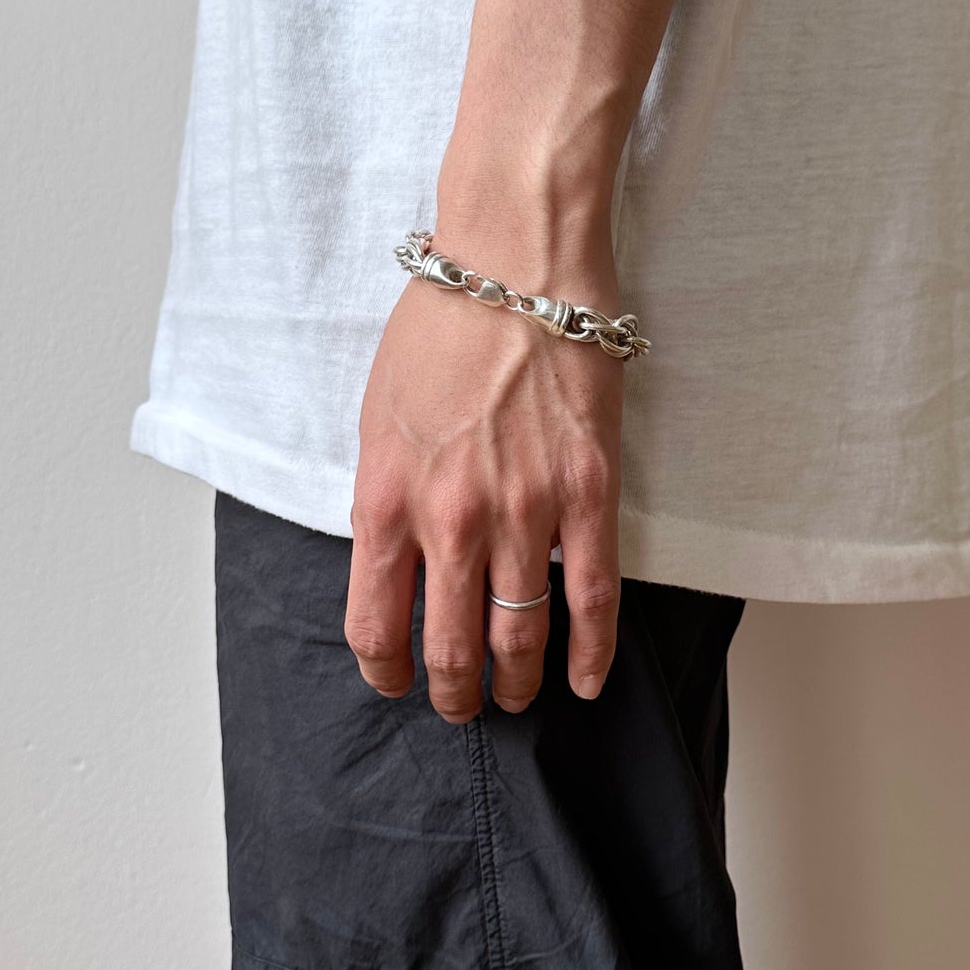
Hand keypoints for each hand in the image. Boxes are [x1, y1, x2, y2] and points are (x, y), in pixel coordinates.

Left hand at [345, 220, 624, 723]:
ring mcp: (524, 511)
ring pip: (520, 635)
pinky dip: (590, 652)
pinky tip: (585, 681)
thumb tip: (395, 564)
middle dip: (454, 693)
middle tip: (462, 705)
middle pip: (450, 648)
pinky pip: (593, 598)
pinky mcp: (588, 495)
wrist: (516, 263)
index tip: (396, 682)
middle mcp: (451, 519)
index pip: (376, 625)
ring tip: (516, 697)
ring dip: (515, 682)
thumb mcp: (377, 418)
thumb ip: (384, 499)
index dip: (386, 671)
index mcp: (386, 500)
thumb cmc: (440, 329)